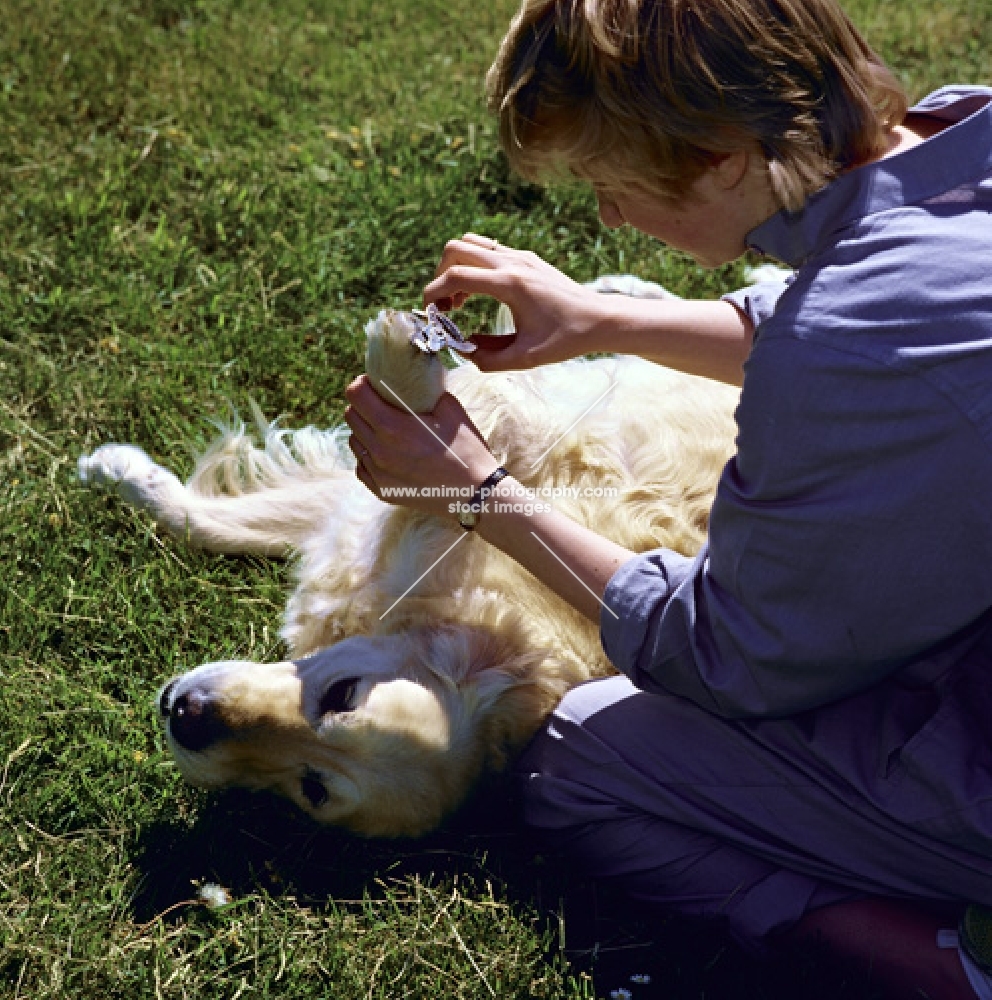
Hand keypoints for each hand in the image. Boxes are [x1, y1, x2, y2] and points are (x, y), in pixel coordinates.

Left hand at [344, 375, 498, 516]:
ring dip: (365, 430)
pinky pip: (362, 466)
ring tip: (387, 430)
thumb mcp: (451, 410)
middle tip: (381, 404)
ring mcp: (379, 473)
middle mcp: (379, 450)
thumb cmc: (467, 450)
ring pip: (354, 441)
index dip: (362, 384)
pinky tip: (389, 452)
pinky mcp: (382, 490)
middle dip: (362, 405)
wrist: (476, 495)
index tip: (373, 384)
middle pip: (350, 416)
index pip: (355, 395)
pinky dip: (369, 455)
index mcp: (393, 427)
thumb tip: (418, 378)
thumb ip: (428, 390)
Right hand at [423, 233, 607, 370]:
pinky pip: (488, 250)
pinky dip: (474, 266)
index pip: (456, 276)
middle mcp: (512, 262)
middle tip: (445, 306)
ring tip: (461, 299)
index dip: (434, 293)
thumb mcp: (526, 358)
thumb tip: (464, 351)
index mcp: (510, 284)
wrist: (599, 319)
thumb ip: (488, 359)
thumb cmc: (567, 339)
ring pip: (471, 243)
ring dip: (456, 267)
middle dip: (440, 275)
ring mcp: (520, 256)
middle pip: (456, 249)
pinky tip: (481, 293)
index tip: (430, 312)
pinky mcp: (526, 258)